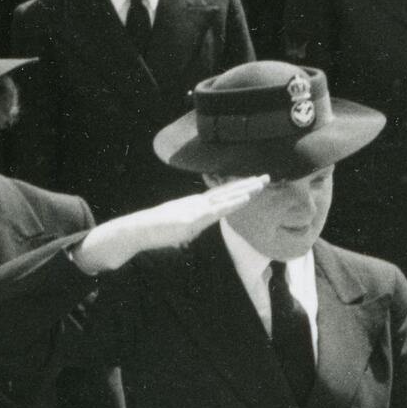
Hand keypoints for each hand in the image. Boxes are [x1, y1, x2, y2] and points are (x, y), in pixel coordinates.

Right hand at [73, 176, 269, 274]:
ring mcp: (197, 209)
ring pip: (226, 197)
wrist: (140, 230)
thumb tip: (195, 227)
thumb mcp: (180, 228)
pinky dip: (233, 202)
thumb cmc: (157, 230)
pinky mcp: (194, 218)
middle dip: (247, 184)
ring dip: (245, 189)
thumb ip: (191, 225)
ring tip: (261, 183)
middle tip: (266, 177)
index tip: (253, 182)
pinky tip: (246, 197)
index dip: (238, 188)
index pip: (221, 194)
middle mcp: (198, 202)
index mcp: (196, 204)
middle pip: (227, 191)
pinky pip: (218, 209)